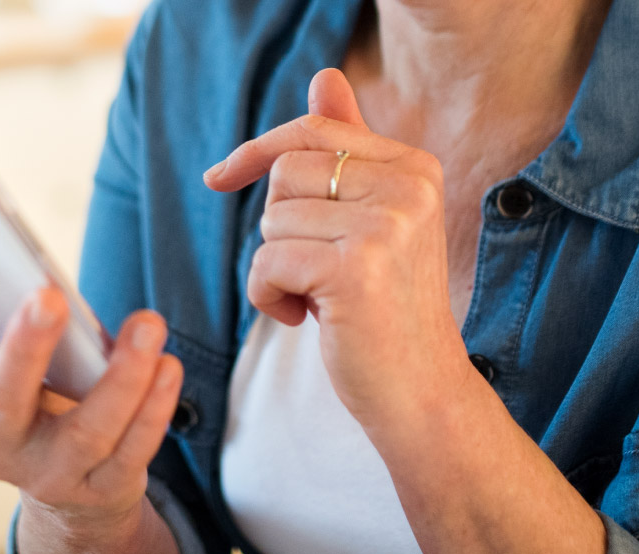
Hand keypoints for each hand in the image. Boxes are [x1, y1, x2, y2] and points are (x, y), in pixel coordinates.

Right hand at [0, 222, 182, 533]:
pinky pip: (134, 449)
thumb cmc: (43, 400)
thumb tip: (33, 264)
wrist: (73, 495)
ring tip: (148, 324)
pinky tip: (168, 366)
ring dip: (121, 376)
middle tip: (47, 294)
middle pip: (4, 396)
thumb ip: (19, 321)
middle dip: (25, 346)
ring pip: (87, 430)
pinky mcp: (103, 491)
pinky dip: (154, 406)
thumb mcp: (18, 364)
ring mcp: (50, 473)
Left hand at [204, 69, 469, 429]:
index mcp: (415, 168)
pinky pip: (266, 261)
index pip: (314, 131)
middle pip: (285, 172)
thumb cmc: (386, 311)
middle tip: (314, 271)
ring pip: (272, 219)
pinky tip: (303, 319)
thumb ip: (349, 152)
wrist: (420, 393)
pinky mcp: (355, 269)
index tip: (218, 178)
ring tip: (316, 298)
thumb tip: (324, 75)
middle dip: (278, 226)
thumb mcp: (371, 224)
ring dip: (274, 266)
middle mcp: (409, 186)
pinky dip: (267, 296)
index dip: (258, 151)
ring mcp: (386, 225)